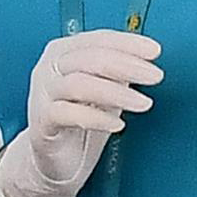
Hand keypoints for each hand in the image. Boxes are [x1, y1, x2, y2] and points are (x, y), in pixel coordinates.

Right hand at [0, 30, 162, 196]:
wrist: (53, 157)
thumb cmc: (79, 118)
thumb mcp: (103, 89)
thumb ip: (117, 73)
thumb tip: (146, 61)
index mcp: (63, 52)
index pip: (98, 39)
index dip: (128, 43)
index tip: (154, 51)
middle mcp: (49, 68)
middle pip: (89, 58)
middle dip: (127, 65)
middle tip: (155, 76)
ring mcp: (42, 94)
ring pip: (79, 84)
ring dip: (116, 92)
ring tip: (143, 103)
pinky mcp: (41, 121)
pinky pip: (66, 114)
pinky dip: (95, 118)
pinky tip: (117, 125)